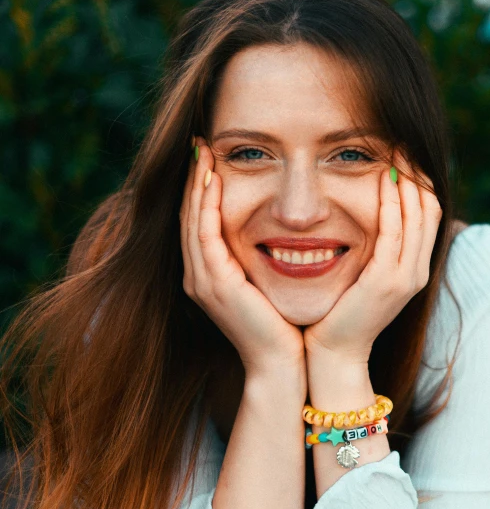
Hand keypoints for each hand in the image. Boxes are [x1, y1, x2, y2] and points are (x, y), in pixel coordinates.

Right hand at [180, 137, 305, 375]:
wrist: (279, 363)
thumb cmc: (281, 327)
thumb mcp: (264, 286)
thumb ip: (258, 261)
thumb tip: (275, 233)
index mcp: (208, 277)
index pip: (198, 224)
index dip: (200, 191)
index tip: (209, 159)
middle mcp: (198, 277)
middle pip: (188, 217)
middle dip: (193, 180)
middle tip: (199, 145)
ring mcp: (202, 282)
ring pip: (191, 221)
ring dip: (196, 185)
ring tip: (202, 153)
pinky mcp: (216, 284)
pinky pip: (205, 235)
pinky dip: (207, 206)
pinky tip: (214, 180)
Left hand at [303, 150, 442, 363]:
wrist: (334, 353)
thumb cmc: (340, 314)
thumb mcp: (363, 278)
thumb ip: (372, 252)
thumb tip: (366, 219)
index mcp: (412, 270)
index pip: (426, 217)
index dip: (419, 184)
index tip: (404, 156)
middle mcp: (416, 273)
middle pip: (428, 211)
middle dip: (417, 176)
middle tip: (403, 144)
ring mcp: (405, 278)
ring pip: (417, 218)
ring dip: (407, 183)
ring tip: (396, 153)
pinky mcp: (386, 282)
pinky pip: (394, 234)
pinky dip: (391, 206)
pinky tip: (383, 182)